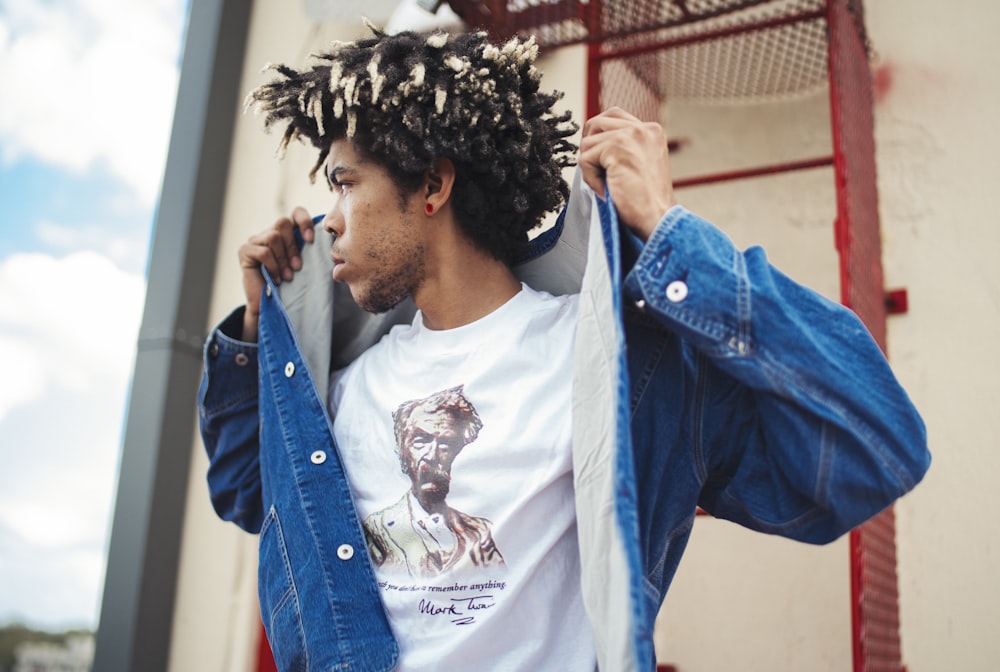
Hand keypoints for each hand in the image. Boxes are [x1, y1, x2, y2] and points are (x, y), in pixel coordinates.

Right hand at [237, 206, 316, 341]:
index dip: (304, 221)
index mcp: (286, 233)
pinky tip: (276, 278)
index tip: (311, 240)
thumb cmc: (290, 286)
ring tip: (287, 276)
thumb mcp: (303, 264)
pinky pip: (263, 251)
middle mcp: (269, 232)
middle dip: (293, 246)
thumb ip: (310, 249)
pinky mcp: (244, 251)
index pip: (296, 212)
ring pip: (273, 237)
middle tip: (298, 267)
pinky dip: (273, 266)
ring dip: (283, 259)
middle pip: (283, 223)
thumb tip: (331, 238)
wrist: (270, 306)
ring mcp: (255, 240)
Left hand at [578, 107, 675, 240]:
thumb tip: (591, 141)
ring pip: (587, 142)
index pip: (613, 116)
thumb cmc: (647, 200)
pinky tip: (607, 190)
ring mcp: (630, 136)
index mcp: (651, 131)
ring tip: (607, 185)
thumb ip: (625, 147)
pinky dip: (590, 178)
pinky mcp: (616, 148)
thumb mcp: (641, 164)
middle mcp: (643, 128)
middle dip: (590, 148)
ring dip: (591, 167)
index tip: (603, 161)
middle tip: (599, 172)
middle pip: (596, 123)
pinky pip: (585, 159)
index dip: (600, 137)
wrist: (658, 219)